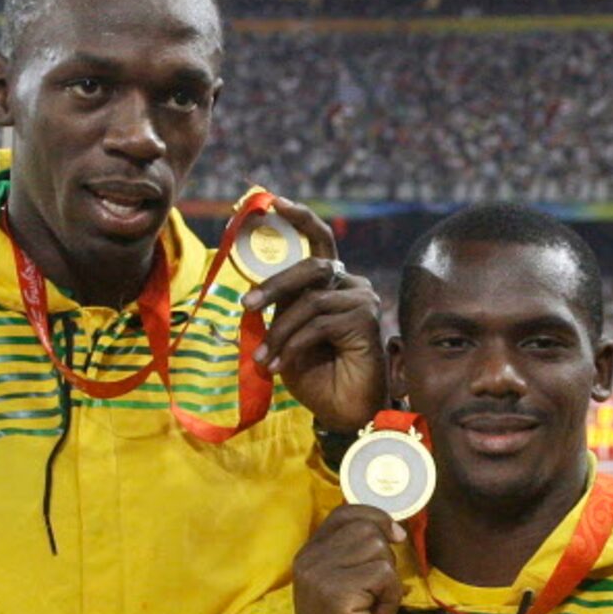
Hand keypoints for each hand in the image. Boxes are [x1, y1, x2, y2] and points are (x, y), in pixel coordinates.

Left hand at [242, 198, 386, 432]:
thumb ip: (278, 311)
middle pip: (311, 266)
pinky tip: (279, 366)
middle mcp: (350, 285)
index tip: (274, 203)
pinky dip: (292, 345)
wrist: (343, 411)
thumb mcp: (286, 337)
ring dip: (280, 330)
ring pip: (310, 300)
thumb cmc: (316, 376)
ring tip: (264, 359)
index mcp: (332, 284)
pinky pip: (319, 323)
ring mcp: (362, 300)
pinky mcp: (365, 320)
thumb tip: (252, 296)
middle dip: (274, 285)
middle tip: (247, 305)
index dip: (300, 218)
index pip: (320, 240)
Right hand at [293, 504, 406, 613]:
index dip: (374, 516)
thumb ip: (362, 549)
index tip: (395, 534)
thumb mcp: (354, 579)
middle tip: (377, 588)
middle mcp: (309, 560)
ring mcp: (318, 575)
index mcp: (310, 553)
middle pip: (366, 528)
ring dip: (387, 577)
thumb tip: (394, 528)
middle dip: (384, 555)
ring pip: (376, 548)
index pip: (344, 513)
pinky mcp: (335, 592)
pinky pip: (382, 574)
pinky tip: (374, 613)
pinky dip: (389, 594)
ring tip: (374, 602)